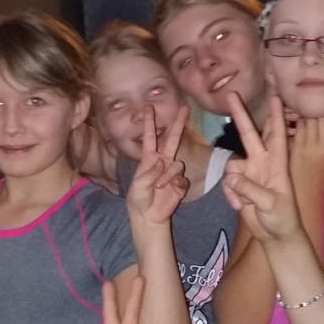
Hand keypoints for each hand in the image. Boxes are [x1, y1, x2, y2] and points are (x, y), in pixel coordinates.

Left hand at [125, 104, 189, 224]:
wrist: (149, 217)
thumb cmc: (138, 199)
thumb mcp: (138, 186)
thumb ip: (148, 174)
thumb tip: (161, 163)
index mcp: (148, 159)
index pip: (149, 137)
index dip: (149, 122)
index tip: (148, 106)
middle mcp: (162, 162)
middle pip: (172, 139)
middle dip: (178, 123)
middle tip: (185, 107)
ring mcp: (172, 172)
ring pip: (177, 164)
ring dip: (168, 175)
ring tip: (159, 187)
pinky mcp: (180, 184)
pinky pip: (182, 179)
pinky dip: (176, 185)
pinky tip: (171, 191)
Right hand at [220, 93, 303, 241]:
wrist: (275, 236)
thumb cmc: (282, 219)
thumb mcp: (271, 205)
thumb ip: (251, 190)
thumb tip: (231, 177)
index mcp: (276, 164)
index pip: (277, 136)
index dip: (276, 117)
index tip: (276, 98)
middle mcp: (262, 163)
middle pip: (249, 135)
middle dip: (241, 115)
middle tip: (232, 94)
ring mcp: (249, 173)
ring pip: (230, 166)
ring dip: (232, 184)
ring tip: (244, 203)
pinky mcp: (238, 185)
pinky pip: (226, 184)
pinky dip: (230, 196)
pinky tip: (241, 208)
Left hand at [289, 117, 323, 202]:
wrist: (307, 197)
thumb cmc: (319, 177)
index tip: (320, 118)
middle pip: (322, 117)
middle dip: (314, 113)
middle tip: (306, 115)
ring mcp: (311, 146)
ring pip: (310, 119)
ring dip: (303, 116)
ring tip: (298, 118)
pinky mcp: (297, 148)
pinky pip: (298, 126)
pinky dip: (293, 123)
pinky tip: (289, 126)